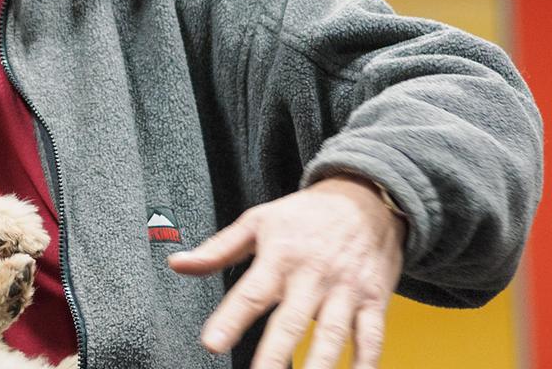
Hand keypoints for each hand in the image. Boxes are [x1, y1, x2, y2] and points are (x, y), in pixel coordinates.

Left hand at [168, 176, 405, 368]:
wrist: (365, 198)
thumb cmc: (305, 214)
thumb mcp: (257, 221)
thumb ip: (217, 250)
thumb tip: (178, 264)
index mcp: (280, 257)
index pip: (251, 293)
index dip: (230, 320)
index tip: (212, 344)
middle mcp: (313, 275)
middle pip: (292, 320)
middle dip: (275, 353)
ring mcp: (345, 289)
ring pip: (333, 333)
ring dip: (320, 364)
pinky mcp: (373, 300)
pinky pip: (371, 337)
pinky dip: (366, 362)